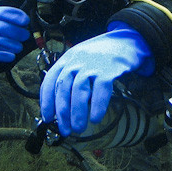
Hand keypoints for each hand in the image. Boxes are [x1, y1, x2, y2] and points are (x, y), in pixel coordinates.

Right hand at [0, 6, 30, 61]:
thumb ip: (9, 17)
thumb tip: (25, 22)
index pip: (5, 13)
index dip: (18, 17)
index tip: (26, 22)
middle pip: (4, 28)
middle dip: (19, 33)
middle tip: (25, 36)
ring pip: (0, 41)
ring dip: (14, 45)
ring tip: (19, 47)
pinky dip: (5, 56)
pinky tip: (12, 55)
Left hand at [39, 25, 153, 136]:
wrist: (125, 41)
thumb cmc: (99, 57)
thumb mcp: (79, 60)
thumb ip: (69, 78)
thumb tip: (59, 108)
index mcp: (67, 59)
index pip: (50, 80)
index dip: (46, 101)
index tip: (47, 118)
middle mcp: (77, 60)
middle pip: (63, 87)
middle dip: (62, 112)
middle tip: (64, 129)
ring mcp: (93, 64)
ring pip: (79, 90)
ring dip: (77, 112)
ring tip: (78, 128)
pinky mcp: (109, 69)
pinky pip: (101, 89)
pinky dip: (98, 106)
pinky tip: (95, 118)